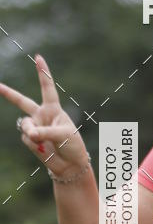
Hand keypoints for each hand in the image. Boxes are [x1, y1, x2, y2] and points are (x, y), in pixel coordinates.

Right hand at [0, 55, 88, 176]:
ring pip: (25, 125)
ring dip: (32, 132)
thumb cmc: (72, 146)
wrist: (70, 166)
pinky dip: (34, 144)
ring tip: (42, 141)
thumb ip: (44, 132)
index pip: (47, 87)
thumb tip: (28, 134)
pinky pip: (26, 138)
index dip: (43, 72)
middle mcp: (42, 116)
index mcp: (54, 109)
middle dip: (8, 94)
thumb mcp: (63, 135)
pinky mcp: (30, 140)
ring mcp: (35, 127)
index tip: (39, 57)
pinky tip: (43, 149)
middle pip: (22, 102)